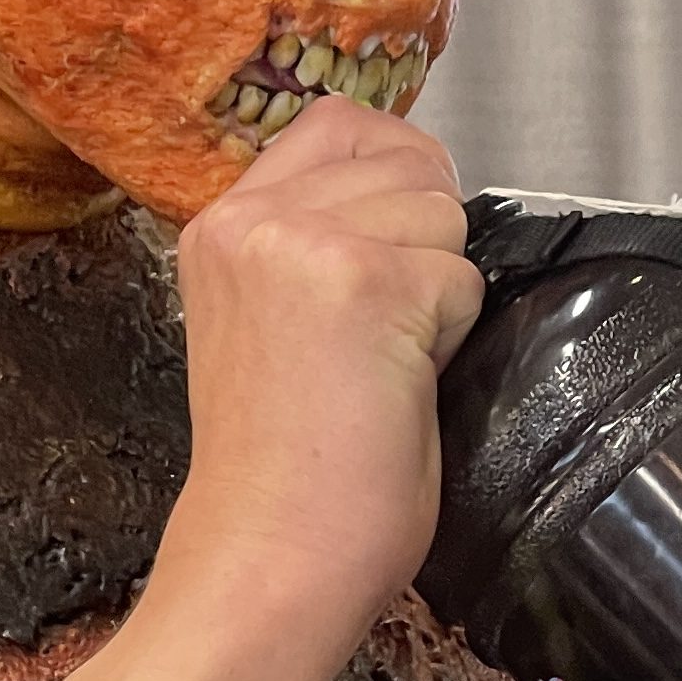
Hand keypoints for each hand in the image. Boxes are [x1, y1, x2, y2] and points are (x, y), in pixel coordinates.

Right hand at [158, 100, 483, 671]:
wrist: (270, 555)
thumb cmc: (286, 471)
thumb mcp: (269, 319)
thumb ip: (315, 244)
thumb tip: (410, 195)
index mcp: (221, 226)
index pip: (340, 124)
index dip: (395, 177)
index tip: (392, 255)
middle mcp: (250, 218)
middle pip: (407, 158)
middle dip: (425, 237)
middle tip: (384, 329)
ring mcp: (303, 243)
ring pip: (441, 213)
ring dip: (438, 290)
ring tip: (381, 363)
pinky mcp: (363, 281)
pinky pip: (460, 277)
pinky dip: (449, 334)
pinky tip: (395, 385)